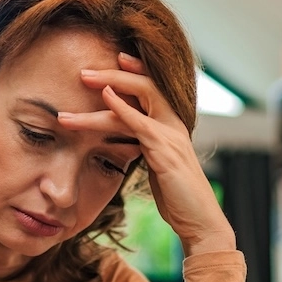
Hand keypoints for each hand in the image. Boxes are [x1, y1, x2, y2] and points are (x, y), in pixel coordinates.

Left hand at [58, 52, 235, 255]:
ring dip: (107, 87)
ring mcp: (171, 136)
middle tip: (84, 72)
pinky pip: (141, 123)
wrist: (199, 221)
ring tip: (81, 81)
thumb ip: (145, 149)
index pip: (154, 89)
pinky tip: (106, 98)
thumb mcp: (158, 167)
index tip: (113, 59)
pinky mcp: (165, 152)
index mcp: (172, 128)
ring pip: (139, 99)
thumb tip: (126, 142)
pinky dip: (122, 107)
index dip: (134, 72)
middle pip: (146, 85)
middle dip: (114, 74)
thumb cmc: (177, 199)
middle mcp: (174, 125)